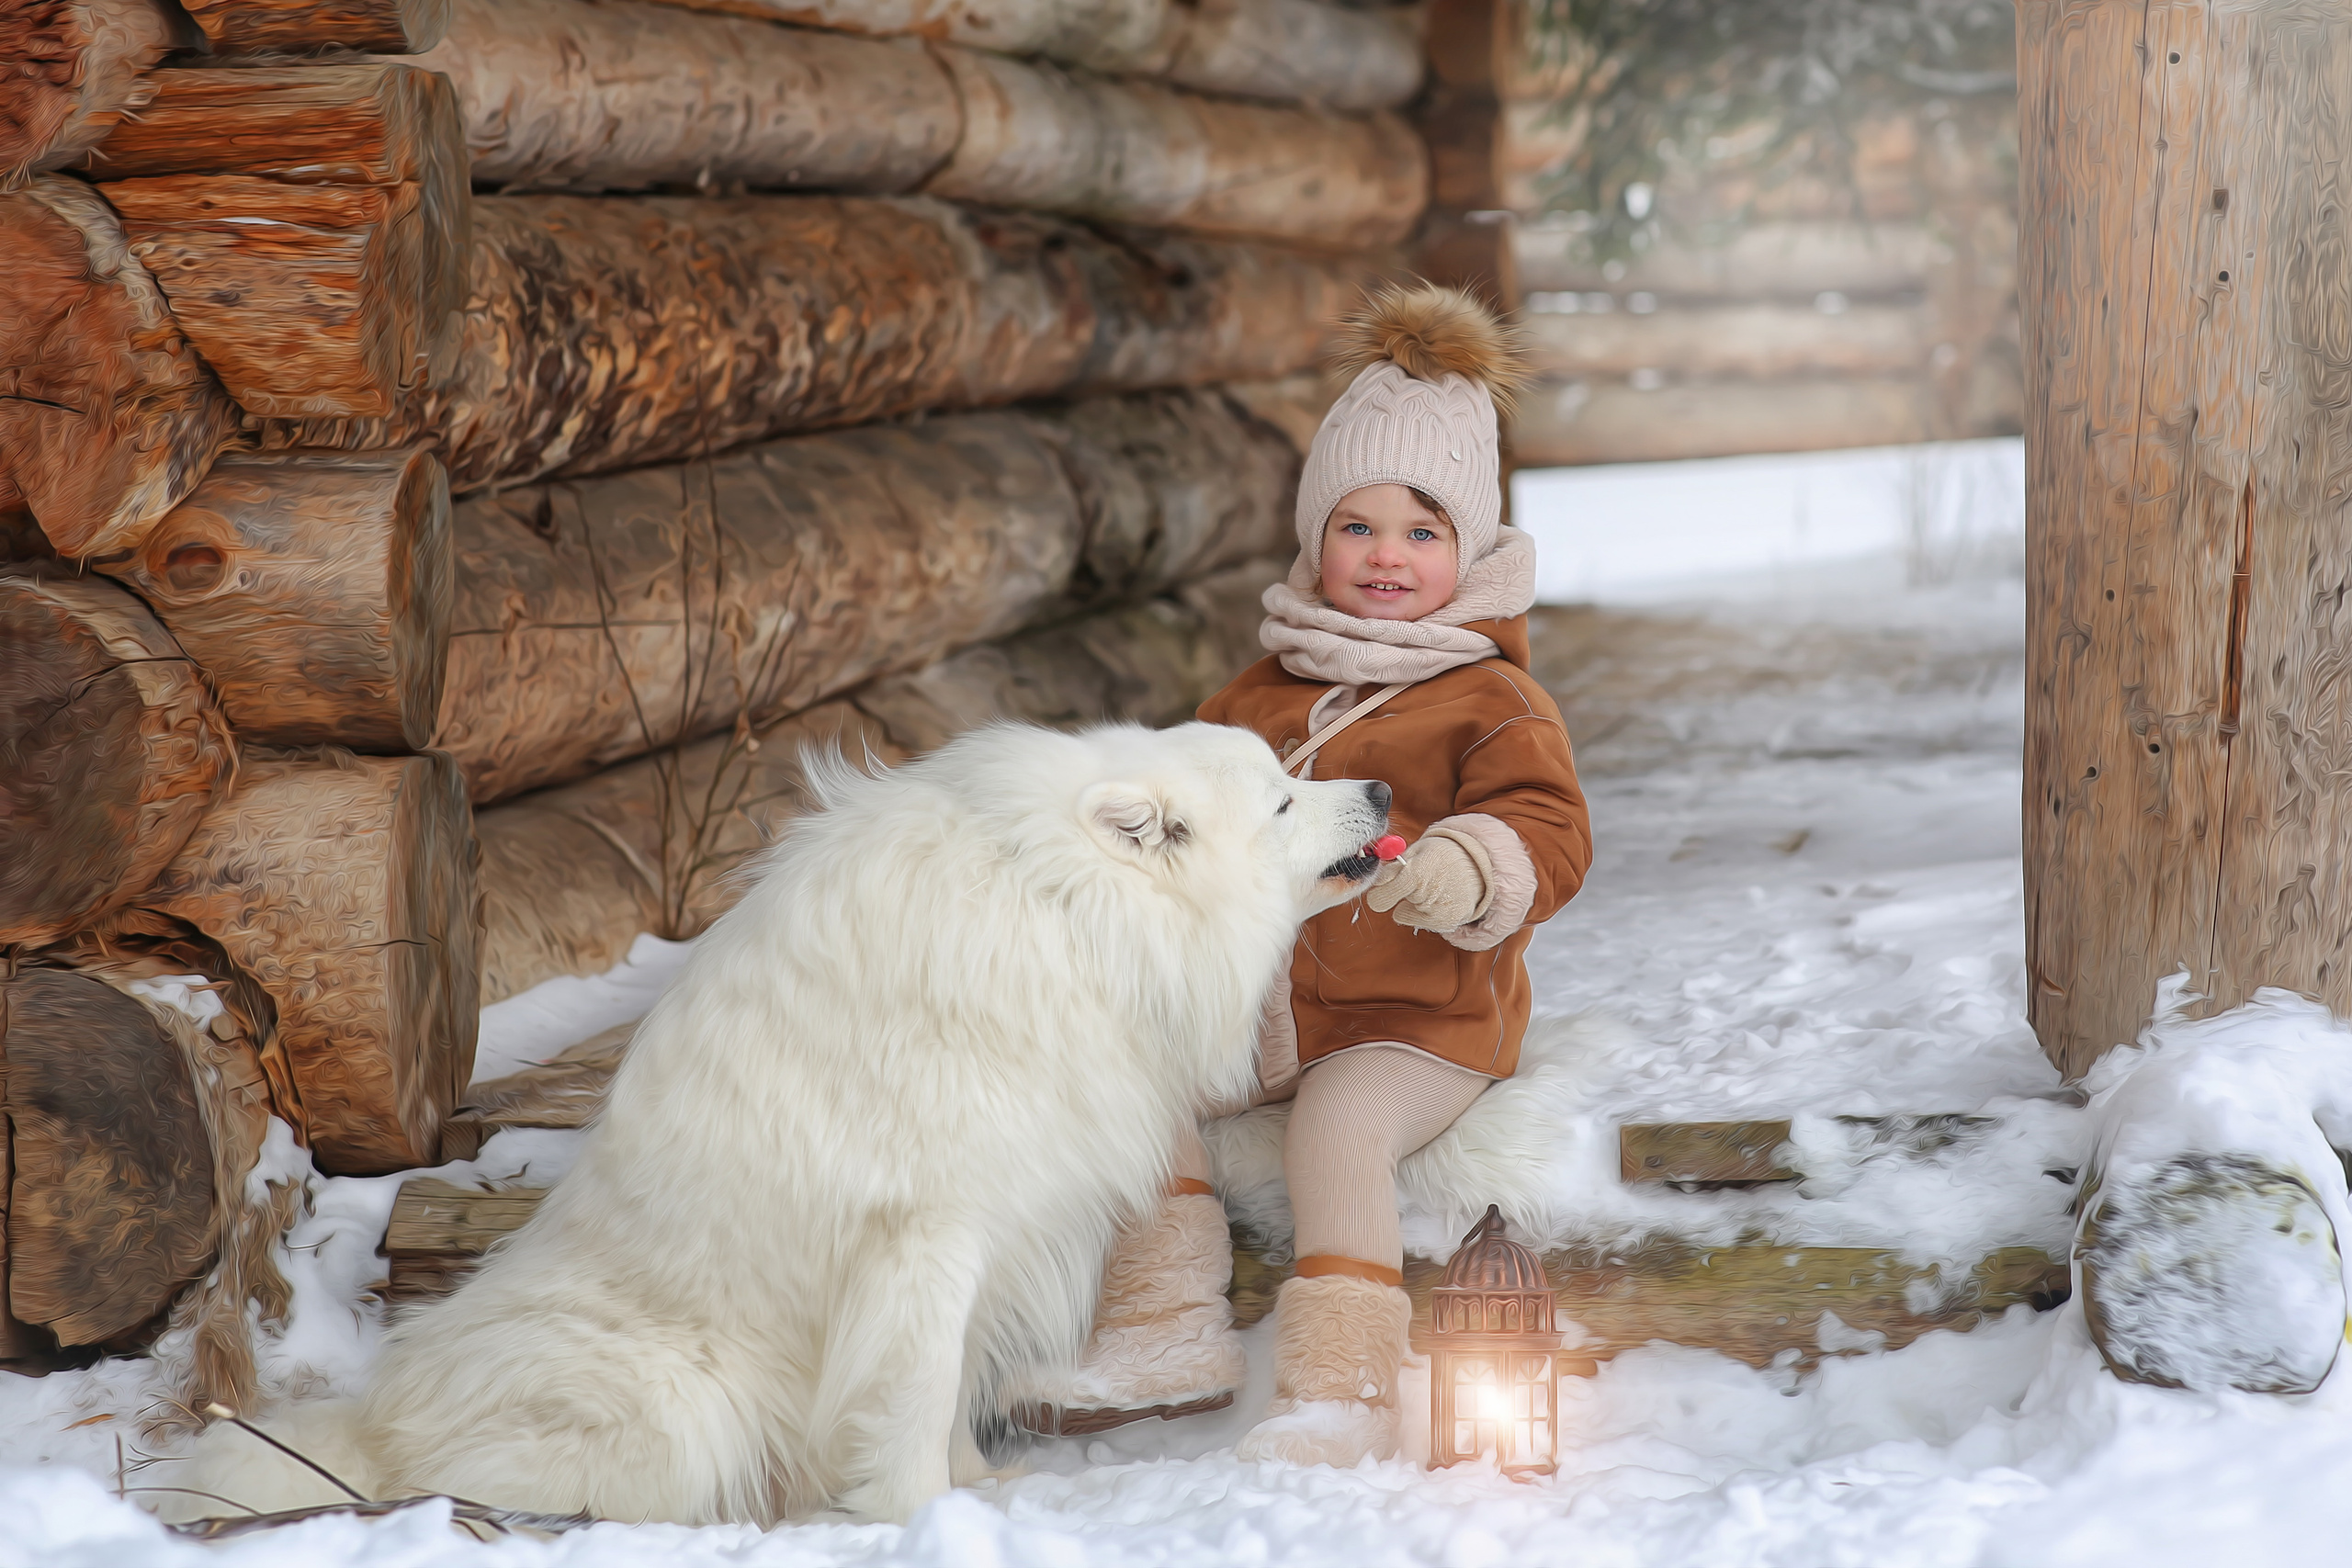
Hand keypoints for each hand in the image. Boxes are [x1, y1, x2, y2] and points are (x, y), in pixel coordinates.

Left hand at [1364, 833, 1488, 932]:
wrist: (1479, 865)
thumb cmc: (1442, 854)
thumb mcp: (1416, 851)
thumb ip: (1391, 867)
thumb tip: (1370, 879)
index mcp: (1414, 875)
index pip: (1378, 899)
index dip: (1380, 891)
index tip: (1386, 885)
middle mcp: (1425, 897)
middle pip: (1392, 909)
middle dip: (1396, 896)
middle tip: (1410, 884)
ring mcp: (1437, 913)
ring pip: (1405, 915)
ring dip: (1412, 904)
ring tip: (1430, 888)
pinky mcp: (1446, 923)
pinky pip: (1420, 922)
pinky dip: (1424, 913)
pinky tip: (1438, 898)